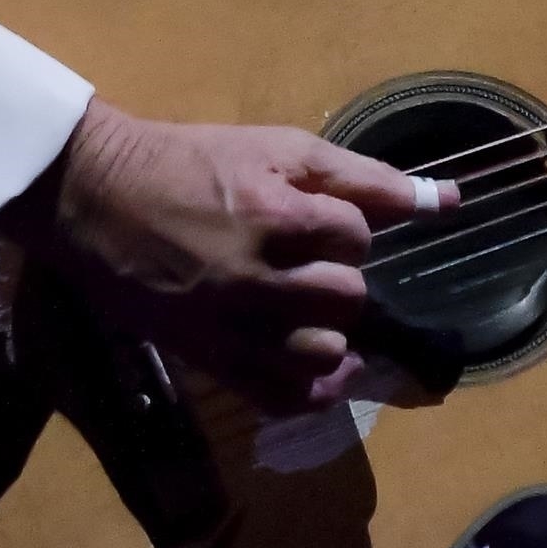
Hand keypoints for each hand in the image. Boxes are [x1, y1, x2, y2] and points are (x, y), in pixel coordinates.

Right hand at [0, 102, 453, 412]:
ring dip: (327, 329)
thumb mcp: (278, 148)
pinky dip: (309, 388)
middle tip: (306, 263)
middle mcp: (256, 278)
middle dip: (339, 277)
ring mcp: (230, 327)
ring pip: (324, 352)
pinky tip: (309, 363)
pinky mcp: (209, 360)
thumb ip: (363, 176)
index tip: (312, 219)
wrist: (97, 198)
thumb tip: (449, 201)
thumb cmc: (191, 162)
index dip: (343, 227)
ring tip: (303, 308)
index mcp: (275, 214)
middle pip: (349, 298)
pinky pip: (282, 399)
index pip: (357, 238)